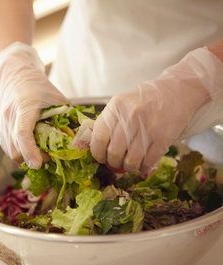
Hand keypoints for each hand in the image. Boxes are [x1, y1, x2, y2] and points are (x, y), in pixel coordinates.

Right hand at [0, 42, 65, 168]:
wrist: (9, 75)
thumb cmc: (36, 85)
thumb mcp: (55, 97)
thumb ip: (67, 117)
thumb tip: (82, 138)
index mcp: (23, 107)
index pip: (22, 133)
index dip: (30, 150)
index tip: (38, 164)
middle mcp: (8, 118)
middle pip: (16, 149)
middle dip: (33, 158)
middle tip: (50, 157)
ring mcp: (1, 126)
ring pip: (11, 152)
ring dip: (26, 158)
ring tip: (41, 153)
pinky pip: (9, 149)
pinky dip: (21, 153)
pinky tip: (32, 149)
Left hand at [90, 47, 222, 172]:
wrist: (177, 90)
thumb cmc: (144, 100)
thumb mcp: (121, 104)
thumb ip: (108, 122)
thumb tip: (95, 148)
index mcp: (115, 108)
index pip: (99, 139)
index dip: (98, 154)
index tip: (101, 158)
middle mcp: (130, 116)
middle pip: (114, 153)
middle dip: (113, 162)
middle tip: (117, 162)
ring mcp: (148, 127)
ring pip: (131, 160)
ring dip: (129, 167)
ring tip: (130, 163)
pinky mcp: (163, 137)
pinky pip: (148, 161)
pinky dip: (144, 167)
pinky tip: (144, 163)